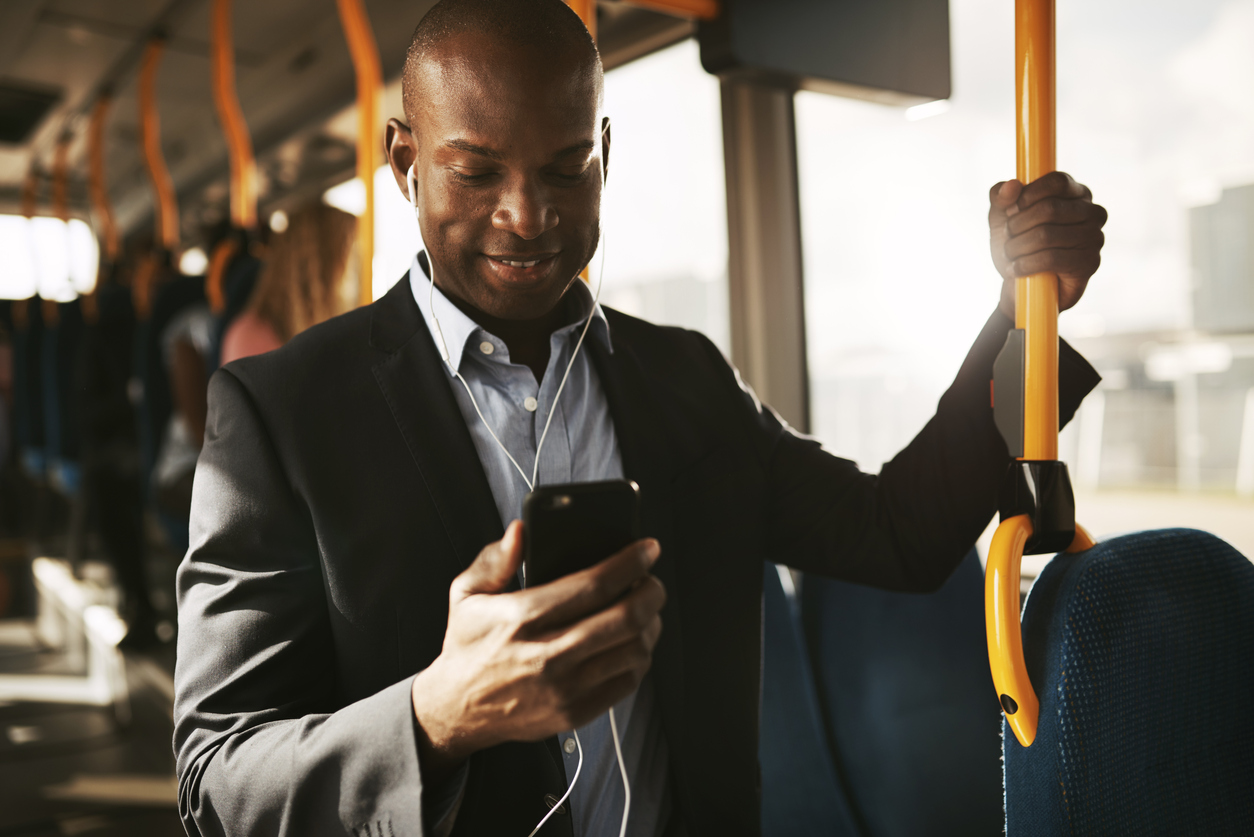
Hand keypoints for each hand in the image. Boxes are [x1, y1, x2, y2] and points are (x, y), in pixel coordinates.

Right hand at [410, 521, 664, 782]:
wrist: (457, 710)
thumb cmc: (468, 647)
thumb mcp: (465, 594)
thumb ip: (495, 560)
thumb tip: (521, 530)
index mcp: (521, 618)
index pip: (594, 585)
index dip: (630, 563)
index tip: (647, 549)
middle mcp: (546, 655)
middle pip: (624, 618)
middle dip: (651, 592)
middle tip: (653, 580)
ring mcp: (563, 688)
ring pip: (633, 651)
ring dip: (651, 625)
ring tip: (645, 611)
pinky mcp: (574, 713)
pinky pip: (627, 682)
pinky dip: (640, 657)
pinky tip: (632, 642)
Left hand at [989, 171, 1107, 319]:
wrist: (1019, 285)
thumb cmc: (1016, 244)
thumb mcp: (1000, 217)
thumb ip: (1000, 196)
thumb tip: (1012, 185)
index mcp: (1075, 193)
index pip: (1056, 181)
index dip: (1028, 194)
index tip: (1011, 210)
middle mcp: (1092, 212)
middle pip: (1049, 208)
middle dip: (1017, 225)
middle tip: (1008, 237)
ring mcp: (1095, 237)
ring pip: (1046, 235)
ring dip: (1017, 246)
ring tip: (1010, 254)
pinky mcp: (1090, 263)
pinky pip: (1052, 259)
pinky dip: (1025, 264)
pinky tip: (1016, 268)